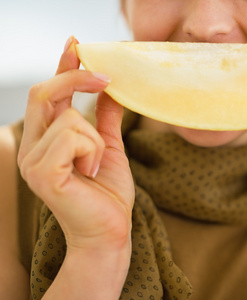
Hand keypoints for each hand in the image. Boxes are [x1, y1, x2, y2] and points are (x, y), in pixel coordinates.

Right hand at [18, 37, 134, 251]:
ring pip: (69, 119)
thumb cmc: (108, 194)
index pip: (49, 93)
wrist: (110, 231)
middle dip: (77, 77)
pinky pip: (72, 137)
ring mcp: (32, 160)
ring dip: (95, 140)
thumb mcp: (110, 148)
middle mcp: (32, 146)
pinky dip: (92, 151)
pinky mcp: (42, 173)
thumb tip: (110, 91)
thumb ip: (105, 119)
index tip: (76, 42)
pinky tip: (90, 173)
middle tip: (107, 77)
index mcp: (46, 140)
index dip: (62, 65)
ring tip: (96, 167)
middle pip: (45, 92)